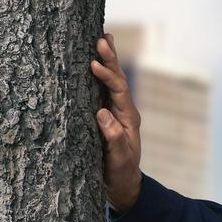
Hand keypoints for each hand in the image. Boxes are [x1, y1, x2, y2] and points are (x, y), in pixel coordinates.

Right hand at [90, 32, 142, 211]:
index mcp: (129, 118)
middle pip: (118, 79)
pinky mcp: (106, 114)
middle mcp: (123, 110)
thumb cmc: (120, 173)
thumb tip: (102, 113)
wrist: (123, 185)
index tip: (94, 63)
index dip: (107, 76)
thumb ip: (113, 138)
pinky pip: (103, 89)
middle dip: (110, 59)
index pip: (119, 90)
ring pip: (112, 80)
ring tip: (103, 37)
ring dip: (108, 60)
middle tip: (102, 37)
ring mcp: (115, 111)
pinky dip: (100, 72)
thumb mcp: (118, 159)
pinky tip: (93, 59)